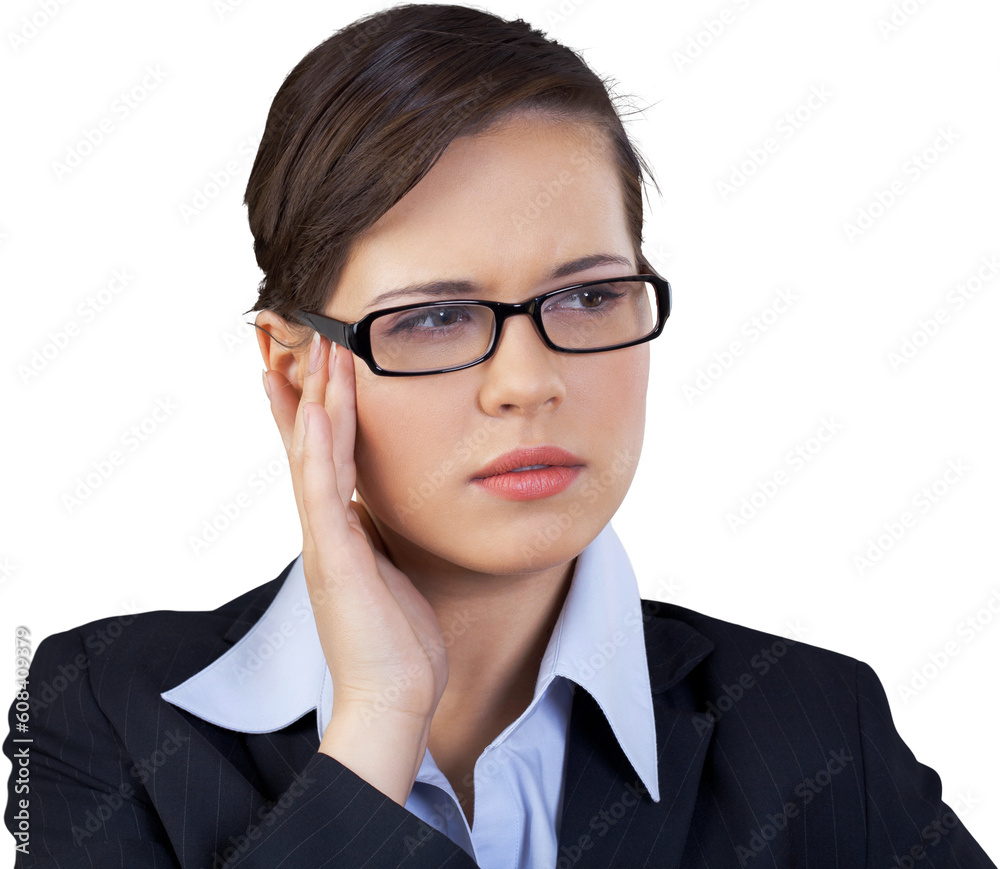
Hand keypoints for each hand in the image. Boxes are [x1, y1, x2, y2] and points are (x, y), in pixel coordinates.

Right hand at [262, 333, 448, 796]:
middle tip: (304, 334)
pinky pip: (324, 488)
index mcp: (339, 531)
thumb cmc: (398, 642)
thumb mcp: (391, 572)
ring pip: (312, 453)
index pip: (320, 456)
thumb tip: (377, 509)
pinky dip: (319, 445)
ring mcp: (324, 539)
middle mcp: (324, 528)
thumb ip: (378, 537)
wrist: (394, 699)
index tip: (309, 365)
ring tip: (318, 346)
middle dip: (307, 386)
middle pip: (308, 442)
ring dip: (315, 397)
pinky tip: (320, 407)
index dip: (311, 409)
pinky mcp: (334, 556)